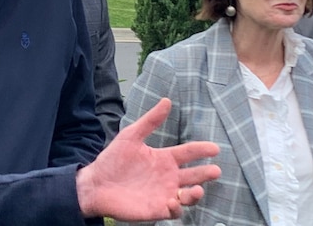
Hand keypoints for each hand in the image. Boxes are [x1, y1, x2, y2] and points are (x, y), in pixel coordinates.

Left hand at [75, 98, 220, 220]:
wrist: (96, 183)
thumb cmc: (112, 159)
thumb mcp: (131, 136)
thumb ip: (150, 121)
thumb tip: (167, 101)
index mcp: (164, 158)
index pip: (188, 153)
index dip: (202, 150)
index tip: (215, 148)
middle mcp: (167, 176)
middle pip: (193, 175)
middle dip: (206, 174)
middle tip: (216, 171)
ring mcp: (164, 193)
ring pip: (188, 196)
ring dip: (195, 194)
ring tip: (197, 190)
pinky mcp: (157, 209)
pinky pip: (174, 211)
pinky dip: (177, 208)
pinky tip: (173, 201)